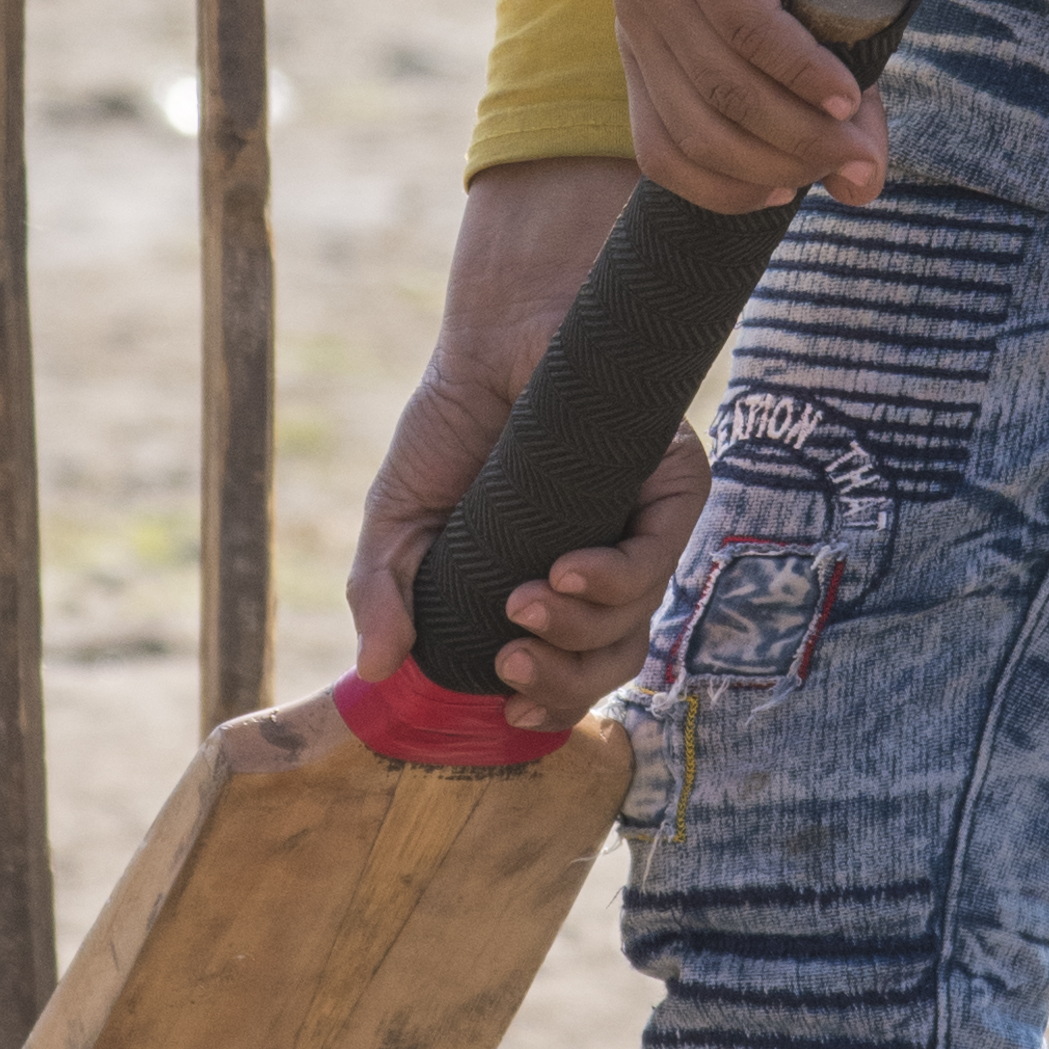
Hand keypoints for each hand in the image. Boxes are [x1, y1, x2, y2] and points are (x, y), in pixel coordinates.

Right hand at [346, 157, 695, 737]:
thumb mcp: (399, 519)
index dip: (551, 703)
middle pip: (611, 660)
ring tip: (520, 603)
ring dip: (577, 628)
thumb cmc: (451, 423)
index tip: (510, 712)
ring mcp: (644, 525)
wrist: (489, 336)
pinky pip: (658, 557)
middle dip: (563, 682)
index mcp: (553, 587)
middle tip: (508, 663)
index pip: (573, 670)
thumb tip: (374, 670)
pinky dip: (612, 577)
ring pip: (635, 618)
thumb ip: (384, 593)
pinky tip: (564, 570)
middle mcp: (608, 563)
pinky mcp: (674, 483)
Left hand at [613, 0, 921, 215]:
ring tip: (855, 134)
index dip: (723, 190)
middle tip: (850, 165)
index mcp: (644, 44)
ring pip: (724, 86)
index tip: (785, 194)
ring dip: (797, 125)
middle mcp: (635, 11)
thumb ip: (830, 119)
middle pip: (699, 126)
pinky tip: (842, 91)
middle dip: (781, 161)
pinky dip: (801, 71)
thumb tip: (859, 193)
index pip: (661, 152)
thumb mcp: (821, 44)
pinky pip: (749, 30)